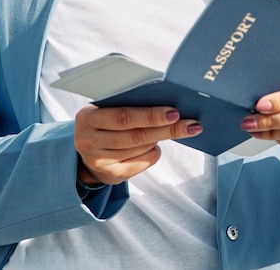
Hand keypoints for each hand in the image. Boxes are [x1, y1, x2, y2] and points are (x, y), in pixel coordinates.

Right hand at [75, 105, 202, 184]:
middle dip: (167, 129)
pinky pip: (140, 163)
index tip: (174, 112)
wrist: (88, 150)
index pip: (123, 116)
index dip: (151, 115)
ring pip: (140, 149)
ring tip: (175, 129)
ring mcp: (98, 161)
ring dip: (159, 139)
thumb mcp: (107, 109)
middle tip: (191, 124)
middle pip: (136, 135)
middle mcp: (88, 141)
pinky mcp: (109, 175)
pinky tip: (156, 146)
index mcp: (88, 117)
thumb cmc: (105, 122)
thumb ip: (127, 104)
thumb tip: (166, 103)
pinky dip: (152, 153)